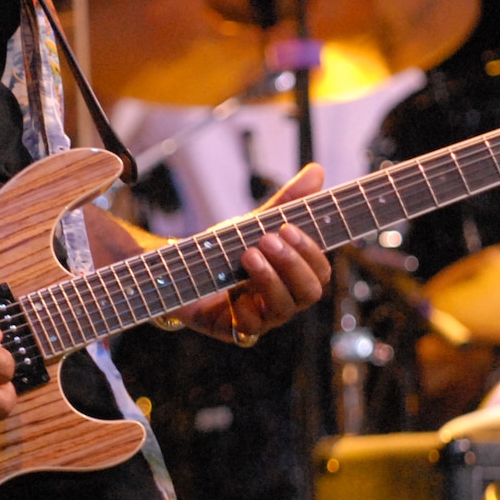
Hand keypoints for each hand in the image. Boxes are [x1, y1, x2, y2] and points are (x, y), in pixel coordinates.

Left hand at [184, 163, 332, 342]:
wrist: (179, 272)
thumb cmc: (225, 249)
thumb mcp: (252, 223)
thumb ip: (285, 202)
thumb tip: (317, 170)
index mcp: (294, 276)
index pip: (320, 270)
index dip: (311, 250)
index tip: (288, 226)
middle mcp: (284, 299)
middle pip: (309, 292)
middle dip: (292, 264)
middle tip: (268, 239)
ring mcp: (262, 318)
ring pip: (283, 309)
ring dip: (269, 279)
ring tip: (248, 254)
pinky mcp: (235, 330)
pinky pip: (249, 329)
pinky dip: (243, 309)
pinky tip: (232, 292)